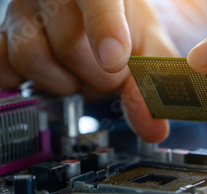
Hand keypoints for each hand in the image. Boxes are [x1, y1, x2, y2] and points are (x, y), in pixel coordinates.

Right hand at [0, 0, 177, 141]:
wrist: (100, 19)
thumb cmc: (125, 30)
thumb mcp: (149, 49)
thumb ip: (153, 83)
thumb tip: (152, 128)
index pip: (97, 0)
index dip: (105, 29)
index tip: (115, 61)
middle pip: (69, 45)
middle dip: (98, 77)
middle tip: (111, 75)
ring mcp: (23, 12)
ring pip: (32, 56)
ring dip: (65, 83)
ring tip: (82, 75)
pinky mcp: (4, 37)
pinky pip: (5, 67)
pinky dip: (32, 84)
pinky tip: (54, 75)